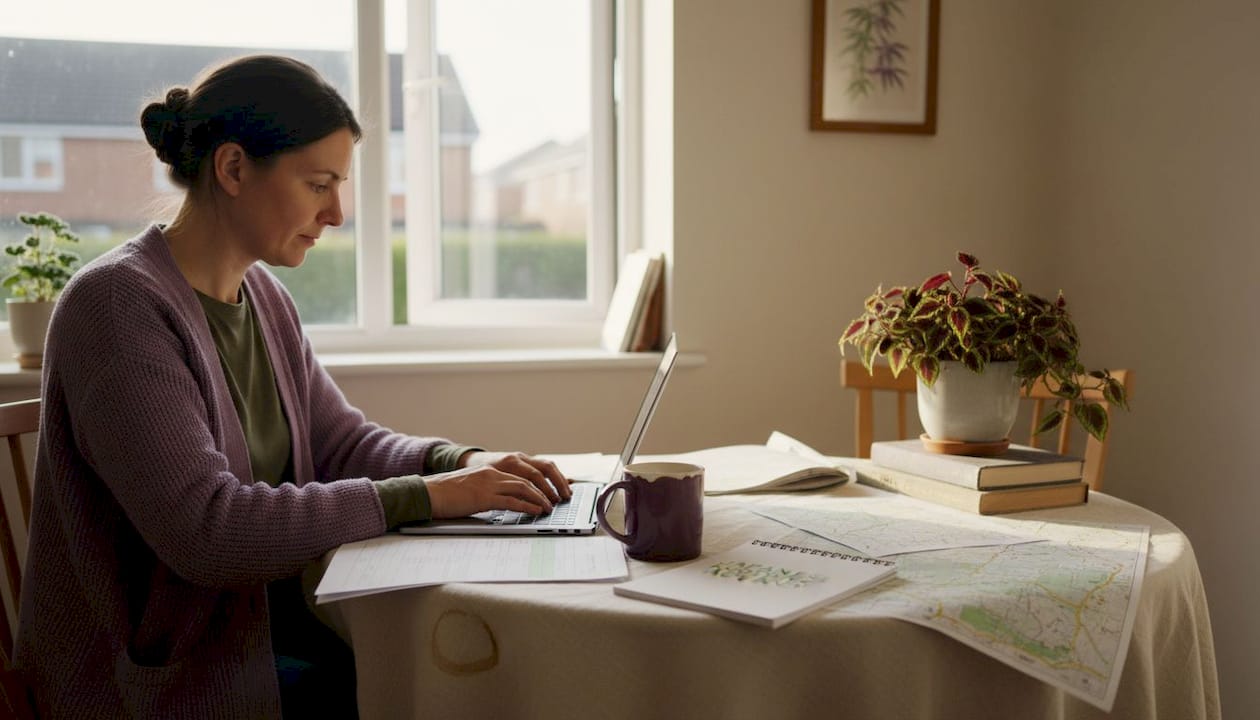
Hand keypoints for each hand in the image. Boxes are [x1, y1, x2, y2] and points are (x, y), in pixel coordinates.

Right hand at [426, 451, 570, 518]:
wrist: (428, 493)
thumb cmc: (446, 495)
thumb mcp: (472, 489)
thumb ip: (489, 492)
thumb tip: (505, 503)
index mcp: (490, 471)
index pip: (522, 474)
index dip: (540, 482)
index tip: (552, 489)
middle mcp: (493, 473)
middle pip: (528, 478)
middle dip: (546, 489)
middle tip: (557, 500)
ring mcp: (489, 484)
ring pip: (523, 488)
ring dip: (540, 499)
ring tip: (550, 508)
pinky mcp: (484, 497)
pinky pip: (512, 501)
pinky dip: (528, 506)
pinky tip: (536, 511)